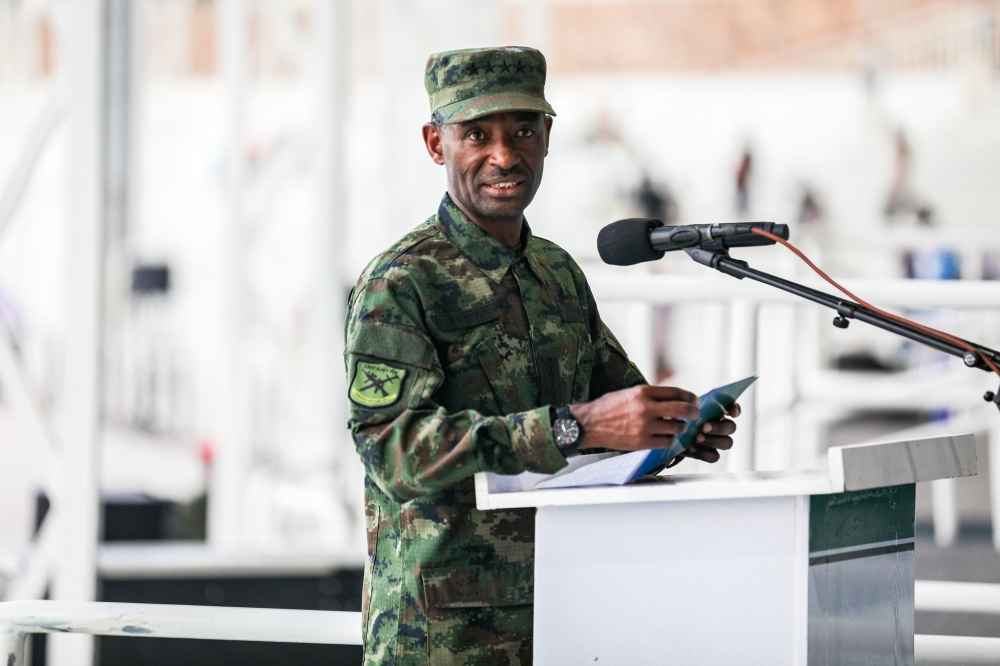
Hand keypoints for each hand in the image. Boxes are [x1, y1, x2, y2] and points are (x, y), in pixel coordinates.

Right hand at [569, 385, 700, 451]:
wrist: (589, 424)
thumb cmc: (608, 407)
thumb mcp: (629, 393)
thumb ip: (650, 395)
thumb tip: (673, 398)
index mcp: (643, 392)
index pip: (676, 392)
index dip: (689, 396)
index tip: (694, 400)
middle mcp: (646, 408)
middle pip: (682, 409)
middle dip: (693, 412)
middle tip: (695, 414)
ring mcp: (645, 426)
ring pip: (677, 427)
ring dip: (680, 427)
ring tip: (676, 427)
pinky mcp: (642, 442)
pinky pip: (666, 441)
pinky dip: (669, 439)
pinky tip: (665, 436)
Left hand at [680, 403, 740, 463]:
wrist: (670, 434)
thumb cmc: (681, 417)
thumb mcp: (683, 407)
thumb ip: (692, 405)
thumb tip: (694, 403)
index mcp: (718, 411)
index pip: (733, 407)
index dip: (736, 409)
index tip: (732, 413)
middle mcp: (722, 426)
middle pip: (731, 427)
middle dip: (719, 427)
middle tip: (704, 427)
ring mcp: (718, 441)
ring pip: (727, 443)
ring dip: (713, 441)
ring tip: (697, 438)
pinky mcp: (710, 454)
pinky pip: (714, 456)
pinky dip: (703, 452)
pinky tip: (692, 448)